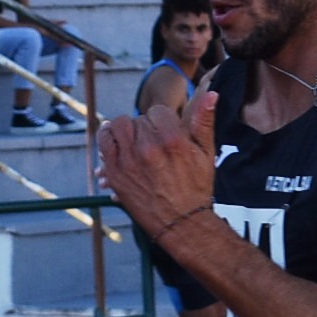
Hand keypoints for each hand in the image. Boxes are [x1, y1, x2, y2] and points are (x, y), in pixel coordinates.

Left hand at [97, 90, 219, 246]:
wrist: (181, 223)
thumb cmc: (196, 188)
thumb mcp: (206, 153)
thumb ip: (204, 121)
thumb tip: (212, 93)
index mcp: (173, 139)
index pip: (157, 111)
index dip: (162, 121)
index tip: (165, 133)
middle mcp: (149, 147)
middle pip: (138, 119)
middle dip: (145, 128)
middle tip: (152, 144)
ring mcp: (129, 160)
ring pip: (118, 125)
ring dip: (124, 129)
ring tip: (132, 139)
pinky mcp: (115, 172)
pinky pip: (104, 142)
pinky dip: (107, 138)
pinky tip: (116, 142)